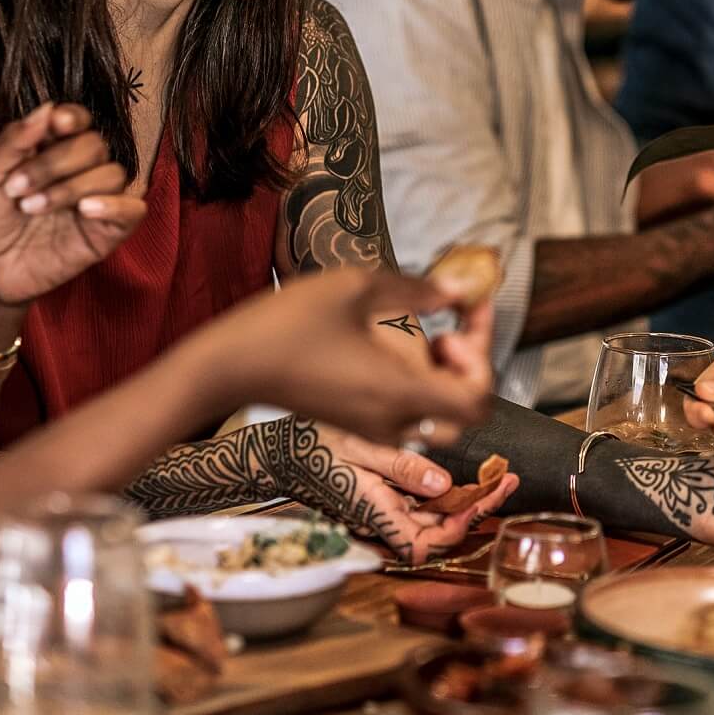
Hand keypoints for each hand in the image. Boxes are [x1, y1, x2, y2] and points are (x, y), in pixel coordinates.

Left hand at [0, 103, 144, 326]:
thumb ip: (14, 140)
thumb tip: (48, 108)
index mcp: (53, 149)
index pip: (80, 120)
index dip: (74, 118)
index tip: (57, 126)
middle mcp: (81, 170)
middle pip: (95, 145)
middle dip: (56, 163)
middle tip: (18, 189)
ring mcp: (98, 199)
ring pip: (114, 174)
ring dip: (72, 187)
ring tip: (34, 208)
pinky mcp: (109, 231)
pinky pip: (133, 209)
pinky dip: (115, 205)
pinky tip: (85, 210)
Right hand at [195, 268, 494, 446]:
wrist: (229, 366)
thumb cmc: (287, 323)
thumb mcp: (355, 287)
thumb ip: (415, 288)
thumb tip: (460, 290)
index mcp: (399, 392)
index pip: (477, 401)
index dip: (485, 358)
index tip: (467, 318)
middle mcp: (392, 420)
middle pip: (463, 414)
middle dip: (469, 369)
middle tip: (452, 329)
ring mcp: (373, 427)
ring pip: (437, 415)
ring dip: (445, 375)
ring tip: (427, 331)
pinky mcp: (355, 422)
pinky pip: (407, 412)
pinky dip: (418, 381)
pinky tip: (395, 342)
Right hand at [256, 419, 518, 565]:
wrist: (278, 449)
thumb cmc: (312, 444)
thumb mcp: (361, 445)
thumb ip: (402, 466)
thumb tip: (444, 486)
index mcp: (377, 513)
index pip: (429, 542)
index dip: (463, 526)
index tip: (490, 494)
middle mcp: (382, 520)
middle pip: (439, 531)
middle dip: (477, 507)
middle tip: (507, 479)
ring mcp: (382, 511)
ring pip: (433, 517)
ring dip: (465, 498)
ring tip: (496, 474)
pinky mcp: (380, 499)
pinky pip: (419, 504)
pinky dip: (445, 491)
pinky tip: (463, 472)